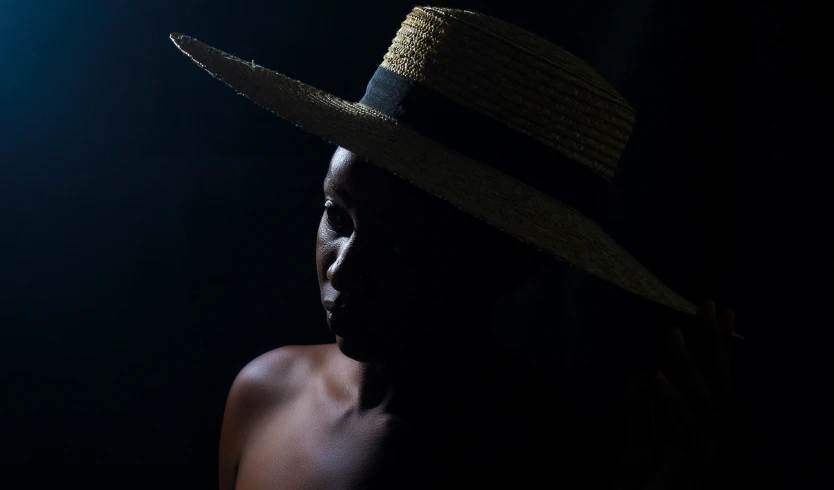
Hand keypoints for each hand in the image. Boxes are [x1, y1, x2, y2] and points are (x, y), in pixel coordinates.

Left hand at [616, 299, 736, 489]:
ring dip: (688, 363)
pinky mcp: (677, 464)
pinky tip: (654, 375)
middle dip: (714, 342)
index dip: (720, 346)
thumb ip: (640, 411)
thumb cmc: (639, 486)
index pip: (718, 379)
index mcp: (703, 432)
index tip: (722, 310)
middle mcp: (708, 440)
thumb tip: (638, 374)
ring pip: (704, 400)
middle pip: (719, 383)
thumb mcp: (639, 442)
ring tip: (671, 331)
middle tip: (706, 304)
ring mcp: (697, 452)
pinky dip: (668, 399)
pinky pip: (677, 426)